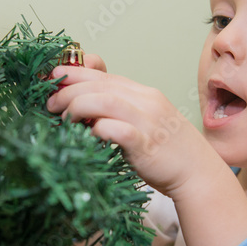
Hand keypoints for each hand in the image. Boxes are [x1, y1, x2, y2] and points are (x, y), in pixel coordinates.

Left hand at [46, 65, 217, 197]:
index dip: (73, 73)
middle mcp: (145, 100)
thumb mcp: (140, 121)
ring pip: (105, 100)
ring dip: (77, 105)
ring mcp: (147, 121)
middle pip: (99, 83)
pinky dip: (97, 128)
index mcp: (142, 92)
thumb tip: (79, 107)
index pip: (103, 73)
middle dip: (68, 89)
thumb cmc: (164, 150)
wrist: (197, 172)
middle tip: (49, 102)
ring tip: (63, 117)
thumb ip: (115, 111)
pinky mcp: (146, 143)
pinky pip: (117, 129)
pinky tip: (87, 134)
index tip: (52, 79)